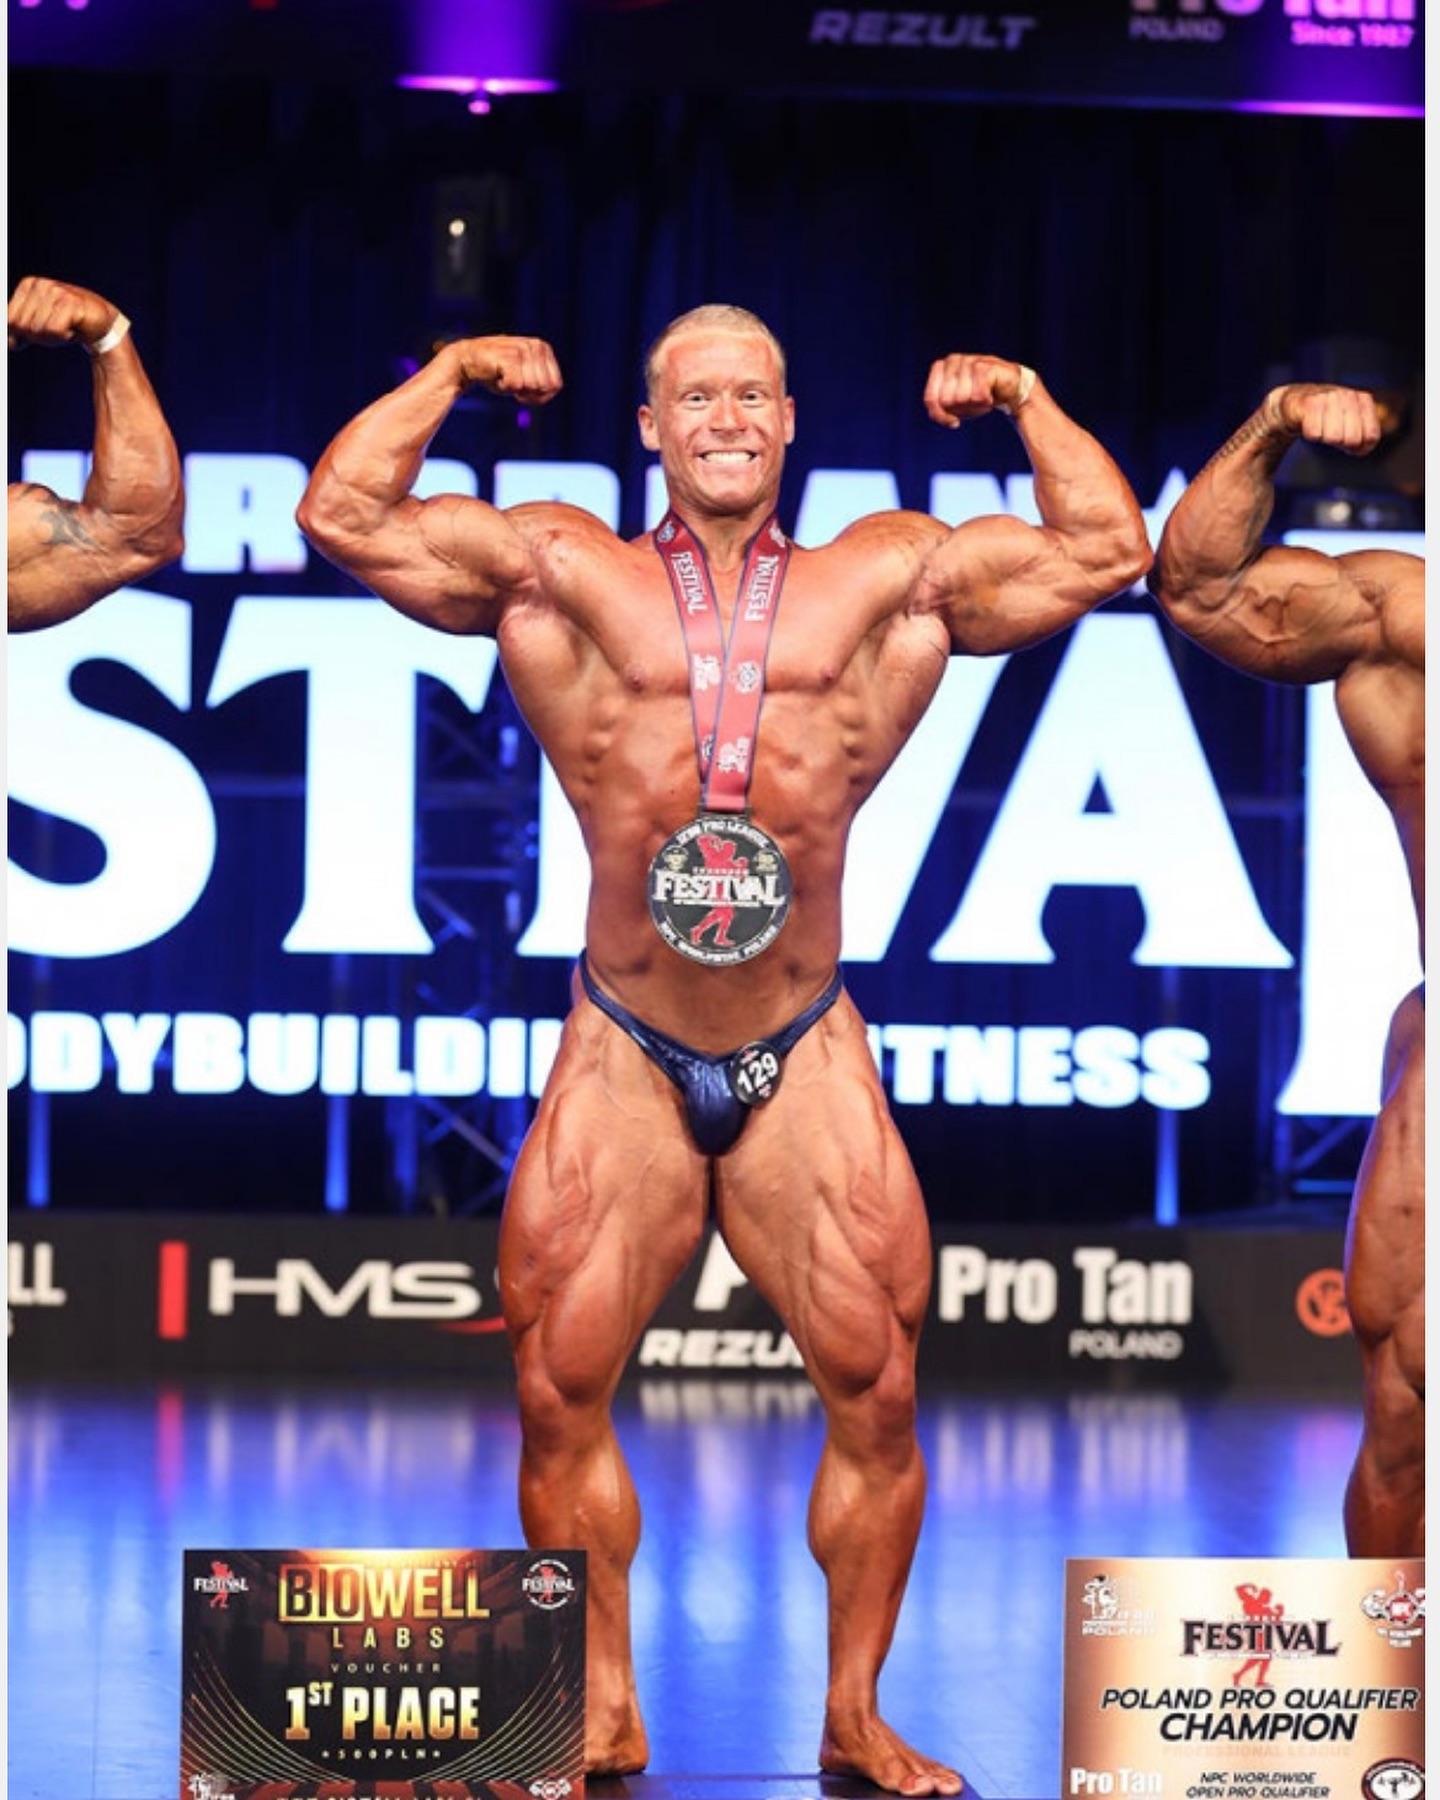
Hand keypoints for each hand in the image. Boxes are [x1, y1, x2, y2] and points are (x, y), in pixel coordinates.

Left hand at [8, 275, 119, 350]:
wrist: (100, 321)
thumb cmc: (69, 322)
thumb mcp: (40, 326)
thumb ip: (21, 332)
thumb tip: (8, 343)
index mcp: (28, 285)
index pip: (10, 320)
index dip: (24, 333)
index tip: (43, 328)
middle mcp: (40, 284)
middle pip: (23, 325)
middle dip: (38, 336)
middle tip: (56, 329)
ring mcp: (55, 291)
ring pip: (37, 329)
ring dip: (53, 338)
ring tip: (67, 328)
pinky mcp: (69, 303)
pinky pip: (54, 331)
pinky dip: (63, 337)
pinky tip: (73, 329)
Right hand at [451, 335, 562, 406]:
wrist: (468, 359)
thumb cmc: (498, 372)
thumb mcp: (525, 376)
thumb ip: (541, 382)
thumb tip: (552, 390)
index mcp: (544, 349)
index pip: (555, 385)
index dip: (541, 396)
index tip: (525, 390)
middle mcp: (536, 345)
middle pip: (544, 388)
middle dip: (528, 393)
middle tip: (512, 382)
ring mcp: (524, 349)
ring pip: (531, 387)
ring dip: (515, 389)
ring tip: (504, 376)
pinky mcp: (510, 356)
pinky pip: (516, 386)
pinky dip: (505, 388)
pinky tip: (497, 375)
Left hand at [923, 353, 1032, 427]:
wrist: (1008, 388)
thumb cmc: (978, 396)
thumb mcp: (954, 407)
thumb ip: (939, 412)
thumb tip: (943, 416)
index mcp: (940, 367)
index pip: (931, 399)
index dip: (941, 415)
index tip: (953, 422)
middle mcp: (952, 360)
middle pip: (946, 400)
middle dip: (961, 409)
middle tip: (973, 402)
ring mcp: (968, 361)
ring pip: (962, 398)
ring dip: (974, 405)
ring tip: (982, 396)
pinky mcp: (984, 366)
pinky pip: (978, 396)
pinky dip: (985, 402)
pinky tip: (990, 394)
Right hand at [1264, 382, 1381, 455]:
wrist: (1294, 403)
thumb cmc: (1326, 418)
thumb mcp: (1350, 425)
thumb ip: (1364, 439)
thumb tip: (1359, 449)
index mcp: (1363, 400)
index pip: (1371, 436)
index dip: (1359, 447)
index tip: (1348, 442)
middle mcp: (1347, 395)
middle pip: (1352, 439)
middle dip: (1341, 443)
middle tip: (1332, 434)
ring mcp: (1329, 397)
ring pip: (1334, 437)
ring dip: (1325, 438)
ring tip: (1320, 427)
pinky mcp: (1309, 403)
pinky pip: (1314, 434)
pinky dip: (1311, 435)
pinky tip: (1309, 425)